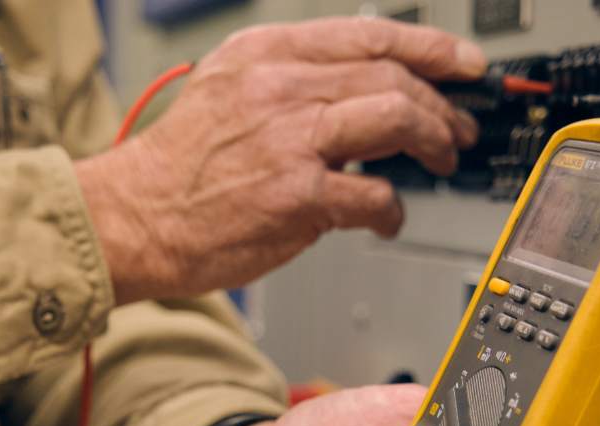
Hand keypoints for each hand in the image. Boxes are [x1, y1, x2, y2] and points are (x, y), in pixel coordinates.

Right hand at [75, 18, 485, 304]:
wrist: (136, 216)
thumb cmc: (182, 165)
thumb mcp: (231, 89)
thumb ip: (294, 81)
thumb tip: (364, 89)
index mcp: (267, 54)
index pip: (369, 35)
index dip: (430, 49)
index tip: (462, 65)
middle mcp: (281, 87)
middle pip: (393, 76)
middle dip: (441, 105)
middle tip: (457, 130)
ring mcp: (291, 141)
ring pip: (396, 117)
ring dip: (433, 140)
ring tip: (440, 161)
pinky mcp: (297, 196)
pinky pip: (374, 194)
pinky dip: (394, 209)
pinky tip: (388, 217)